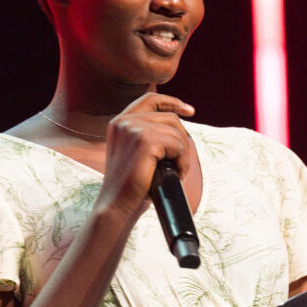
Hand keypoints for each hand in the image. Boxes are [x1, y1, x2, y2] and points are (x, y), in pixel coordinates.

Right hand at [96, 93, 194, 217]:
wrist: (117, 206)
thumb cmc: (129, 186)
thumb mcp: (135, 154)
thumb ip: (148, 136)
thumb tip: (178, 127)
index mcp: (119, 122)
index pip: (150, 99)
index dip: (172, 102)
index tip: (189, 111)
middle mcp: (124, 121)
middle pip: (170, 118)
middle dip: (182, 139)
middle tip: (179, 163)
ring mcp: (133, 129)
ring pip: (176, 131)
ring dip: (183, 153)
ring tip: (176, 171)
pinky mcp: (145, 140)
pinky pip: (178, 144)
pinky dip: (183, 161)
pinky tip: (176, 174)